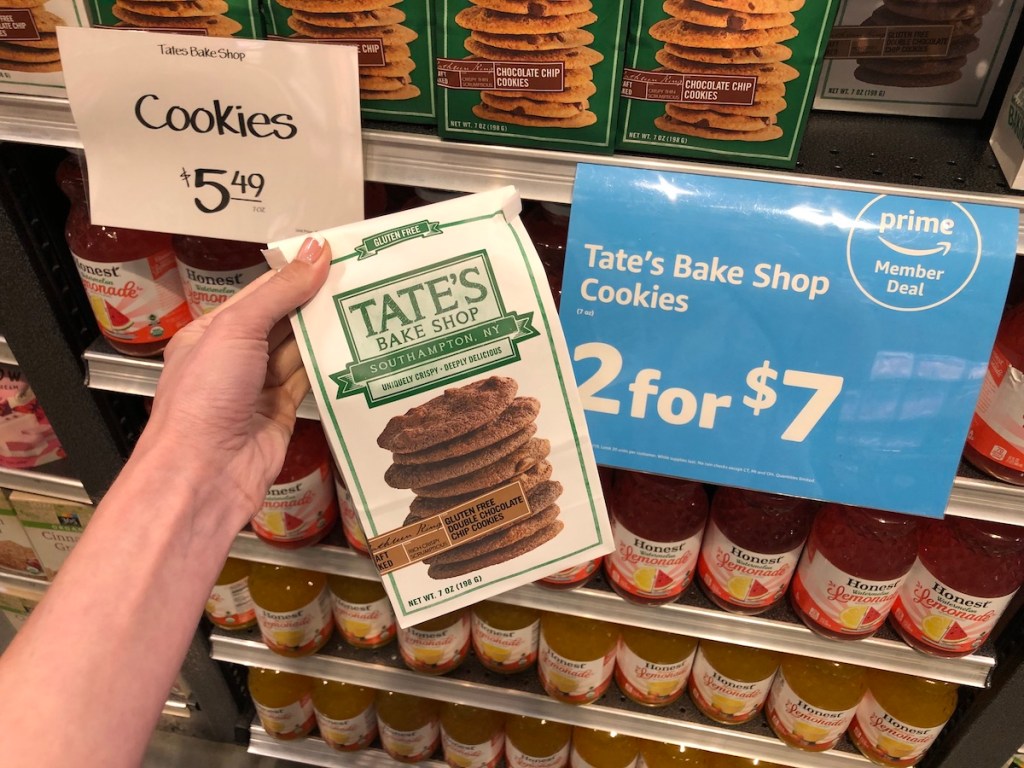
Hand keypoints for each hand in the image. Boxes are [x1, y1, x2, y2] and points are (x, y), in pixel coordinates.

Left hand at [137, 235, 329, 528]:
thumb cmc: (202, 399)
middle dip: (315, 301)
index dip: (295, 273)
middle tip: (358, 279)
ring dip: (327, 332)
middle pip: (283, 320)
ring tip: (363, 307)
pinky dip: (330, 366)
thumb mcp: (237, 329)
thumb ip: (280, 291)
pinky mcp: (283, 412)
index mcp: (212, 331)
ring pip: (300, 350)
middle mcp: (235, 357)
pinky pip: (311, 381)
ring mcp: (259, 386)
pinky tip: (353, 347)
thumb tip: (315, 253)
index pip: (261, 292)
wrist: (204, 472)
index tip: (332, 256)